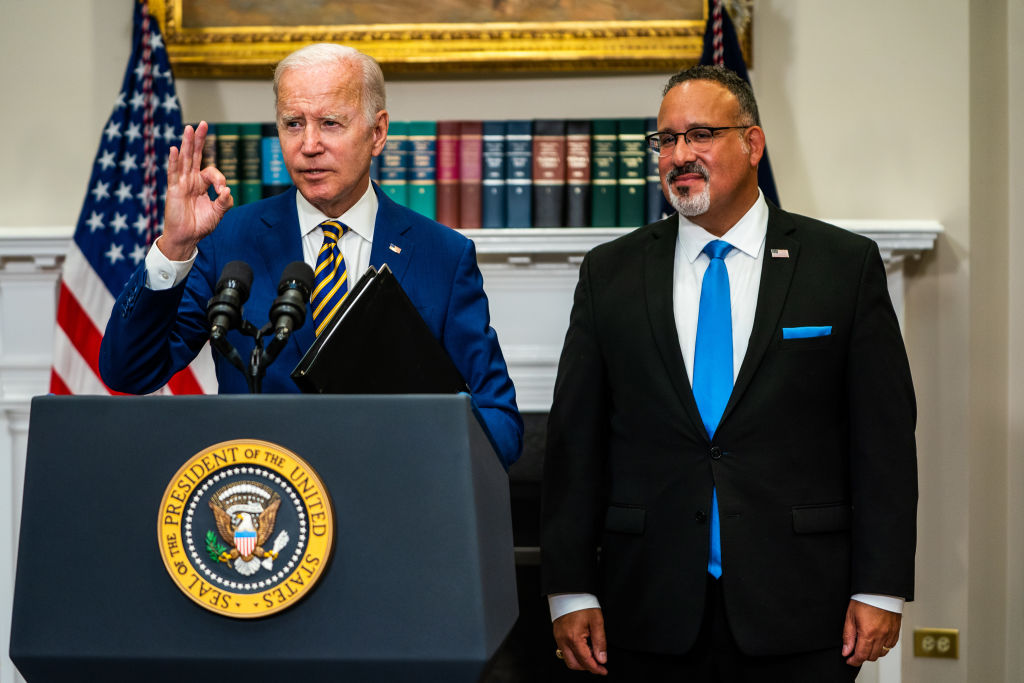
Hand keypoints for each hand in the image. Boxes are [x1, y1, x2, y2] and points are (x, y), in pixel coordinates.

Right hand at [160, 121, 232, 260]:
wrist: (187, 238)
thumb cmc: (201, 226)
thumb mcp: (218, 213)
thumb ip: (225, 202)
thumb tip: (227, 190)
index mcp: (202, 184)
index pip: (211, 172)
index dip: (219, 178)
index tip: (223, 191)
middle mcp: (191, 180)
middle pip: (195, 156)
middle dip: (199, 140)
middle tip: (203, 124)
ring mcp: (181, 183)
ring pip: (184, 160)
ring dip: (187, 144)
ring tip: (189, 128)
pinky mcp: (173, 190)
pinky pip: (173, 173)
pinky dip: (174, 161)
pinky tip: (175, 149)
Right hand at [553, 607, 607, 674]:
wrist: (569, 591)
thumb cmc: (582, 603)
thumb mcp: (597, 621)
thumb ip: (600, 642)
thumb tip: (602, 659)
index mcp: (574, 637)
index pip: (585, 660)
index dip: (595, 668)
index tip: (603, 671)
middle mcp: (563, 640)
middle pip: (574, 664)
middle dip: (587, 667)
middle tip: (598, 665)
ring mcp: (558, 637)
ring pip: (568, 659)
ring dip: (580, 661)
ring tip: (592, 654)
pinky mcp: (557, 634)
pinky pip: (564, 650)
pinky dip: (574, 654)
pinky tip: (583, 647)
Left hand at [841, 600, 901, 665]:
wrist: (880, 589)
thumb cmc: (864, 599)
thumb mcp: (850, 616)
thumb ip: (848, 636)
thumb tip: (846, 651)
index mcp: (868, 633)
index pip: (861, 656)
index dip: (854, 661)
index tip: (849, 660)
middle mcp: (881, 636)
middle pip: (872, 656)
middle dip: (862, 656)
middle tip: (855, 651)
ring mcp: (890, 634)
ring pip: (882, 653)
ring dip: (873, 652)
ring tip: (866, 644)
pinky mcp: (896, 631)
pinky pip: (891, 645)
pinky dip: (883, 646)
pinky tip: (877, 640)